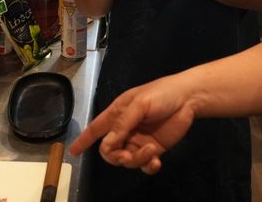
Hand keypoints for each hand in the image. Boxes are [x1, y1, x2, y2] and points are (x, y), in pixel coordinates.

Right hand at [68, 76, 196, 174]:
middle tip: (128, 155)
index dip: (83, 140)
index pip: (95, 129)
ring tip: (151, 151)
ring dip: (136, 160)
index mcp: (117, 114)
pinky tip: (156, 161)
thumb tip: (108, 144)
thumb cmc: (161, 94)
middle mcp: (125, 130)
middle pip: (109, 151)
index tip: (73, 152)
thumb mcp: (139, 104)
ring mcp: (139, 141)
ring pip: (127, 160)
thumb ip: (123, 123)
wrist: (189, 98)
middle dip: (116, 156)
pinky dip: (148, 166)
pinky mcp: (154, 149)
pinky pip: (144, 165)